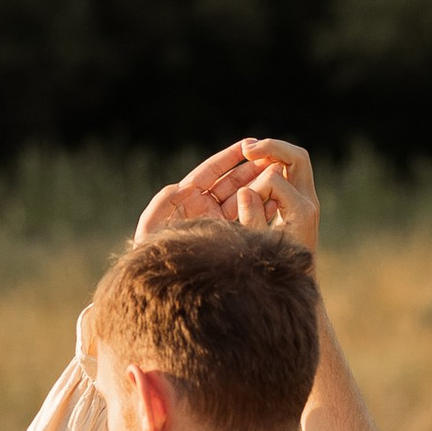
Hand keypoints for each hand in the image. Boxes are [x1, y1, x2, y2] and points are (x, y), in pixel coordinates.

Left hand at [134, 136, 317, 254]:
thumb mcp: (150, 229)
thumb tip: (180, 187)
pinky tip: (278, 202)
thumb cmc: (151, 258)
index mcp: (186, 199)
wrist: (163, 286)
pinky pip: (247, 221)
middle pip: (231, 182)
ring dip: (261, 186)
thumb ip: (161, 205)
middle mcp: (203, 208)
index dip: (229, 157)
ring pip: (243, 199)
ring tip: (281, 175)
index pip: (211, 172)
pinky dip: (261, 210)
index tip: (249, 144)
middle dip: (251, 168)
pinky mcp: (228, 238)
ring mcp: (217, 223)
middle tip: (274, 156)